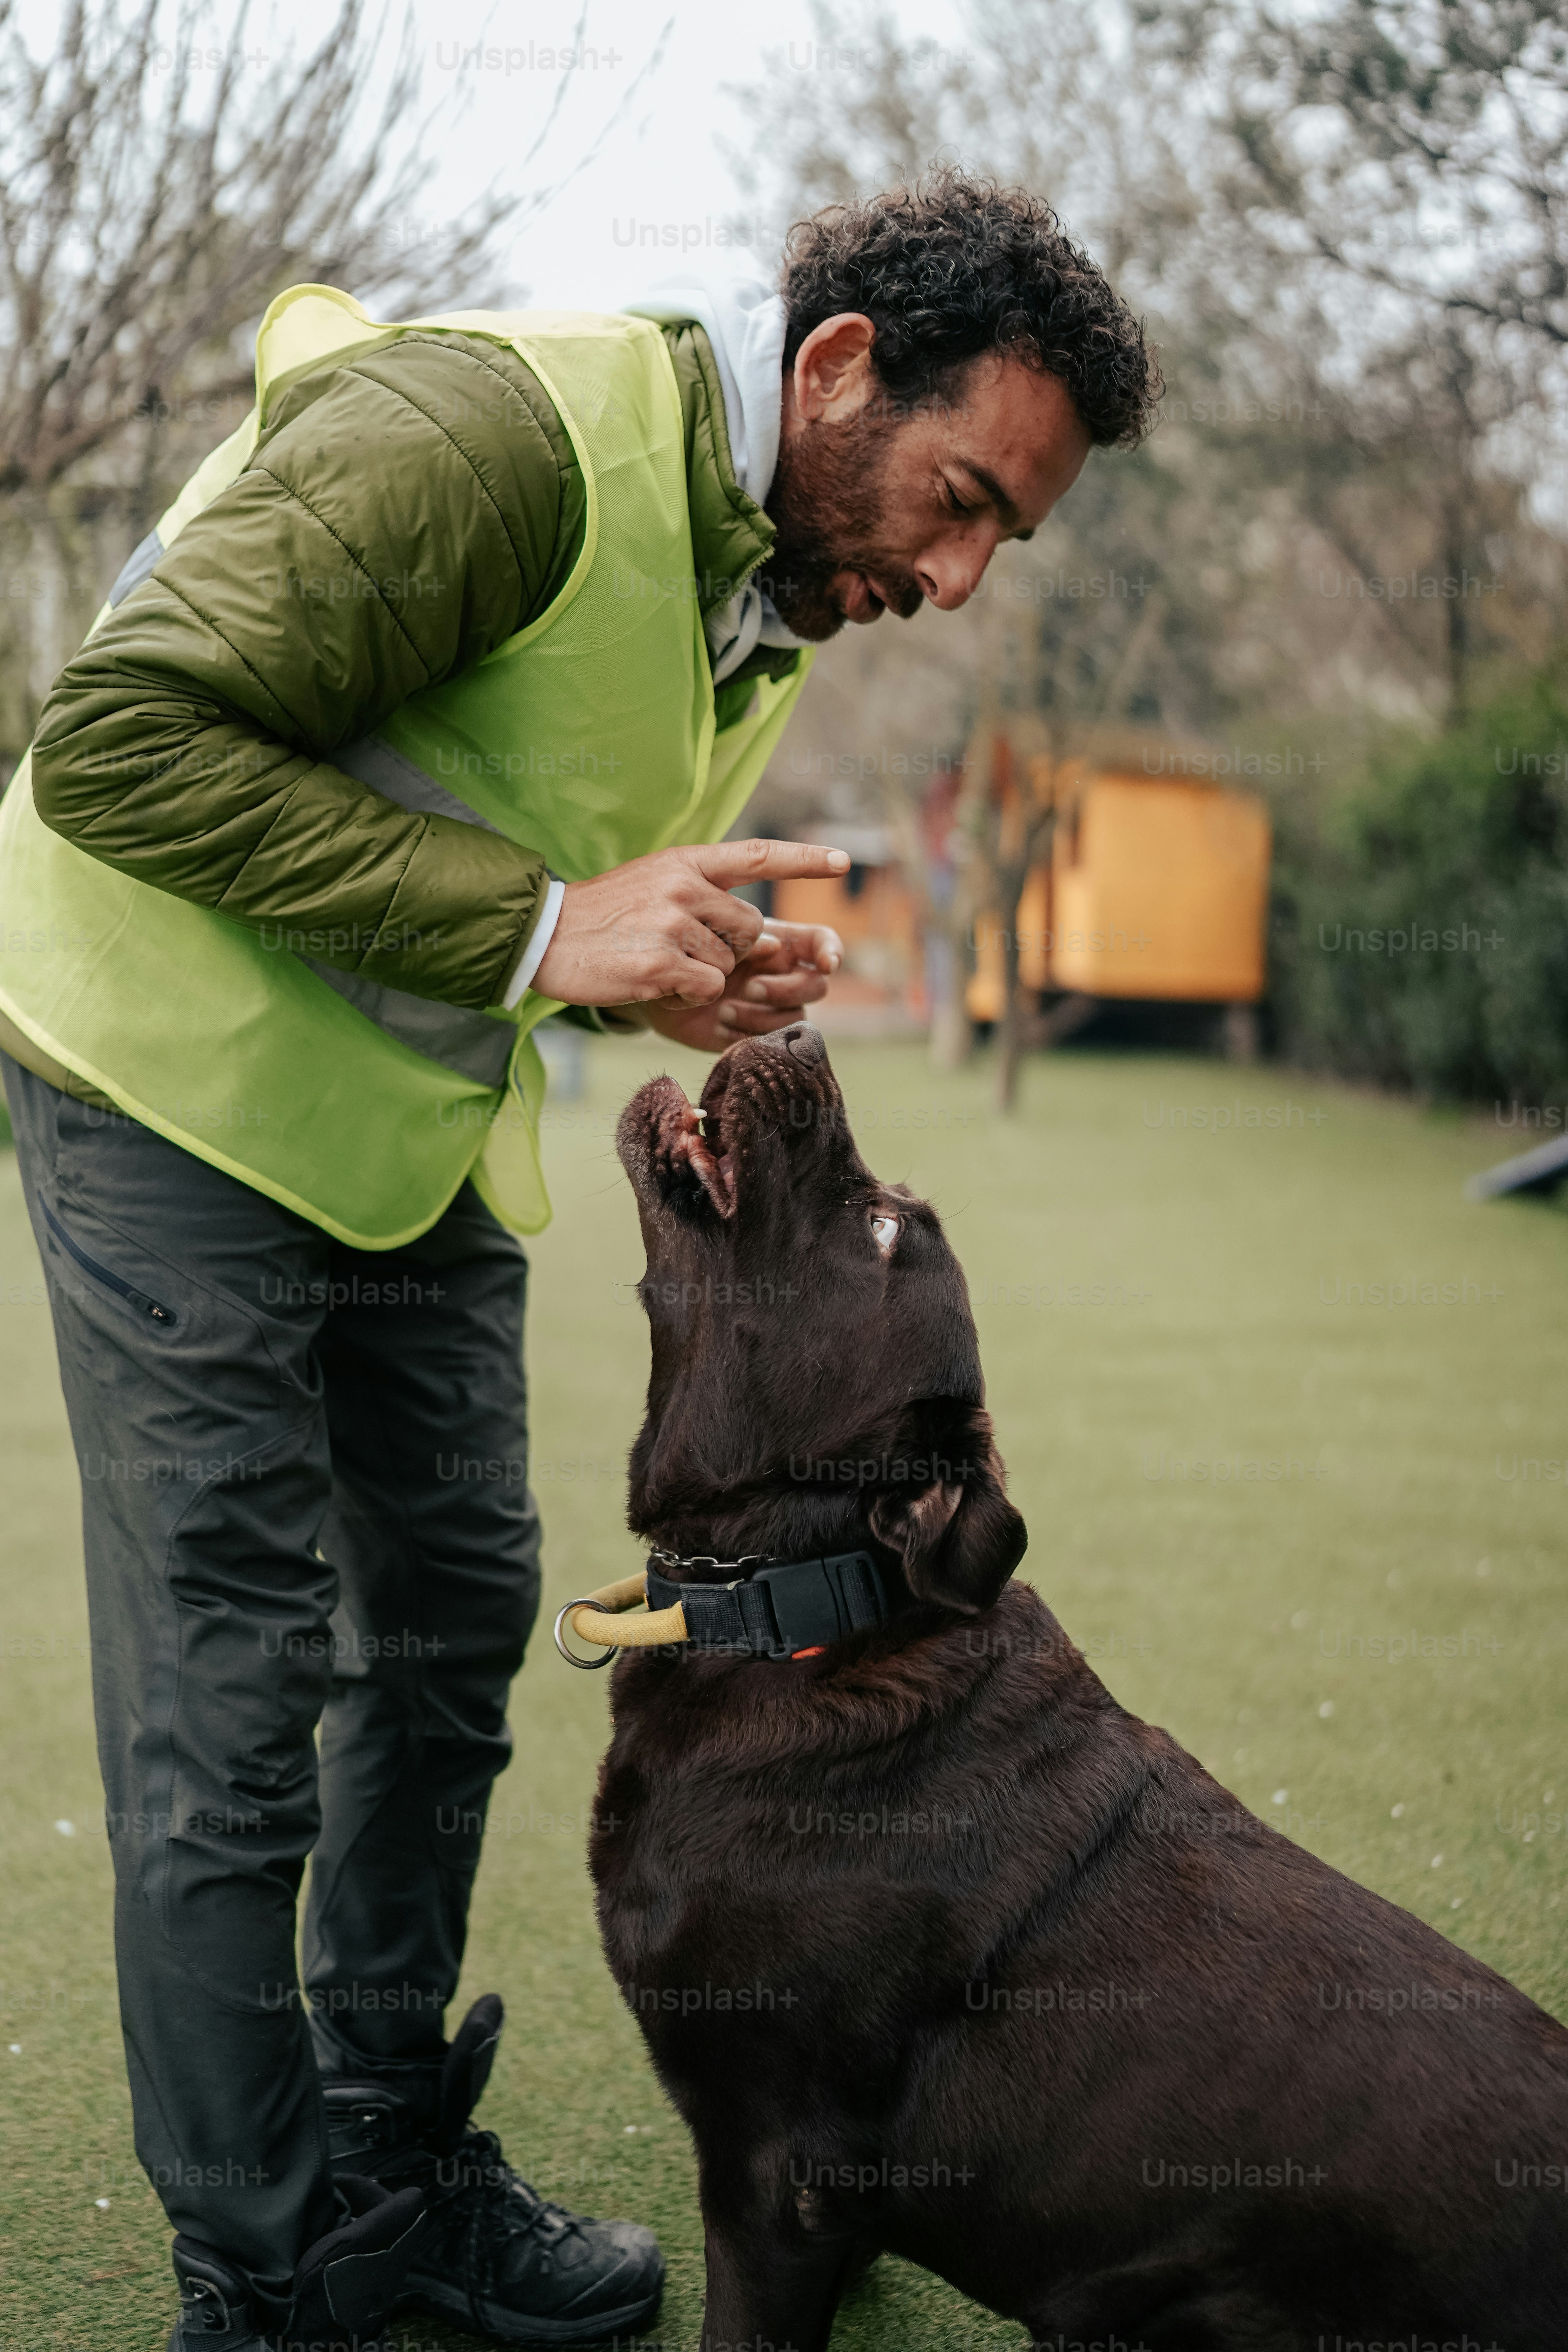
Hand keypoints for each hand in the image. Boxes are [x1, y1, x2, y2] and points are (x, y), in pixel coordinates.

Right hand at [533, 839, 848, 1007]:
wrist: (546, 935)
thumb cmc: (605, 914)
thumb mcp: (654, 882)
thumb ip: (702, 893)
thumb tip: (759, 929)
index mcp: (686, 861)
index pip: (758, 855)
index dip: (804, 860)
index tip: (843, 860)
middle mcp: (684, 886)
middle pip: (749, 930)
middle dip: (726, 949)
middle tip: (677, 946)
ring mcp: (673, 924)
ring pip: (727, 965)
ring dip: (700, 974)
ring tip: (655, 959)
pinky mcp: (661, 963)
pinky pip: (706, 988)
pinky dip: (686, 993)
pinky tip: (651, 979)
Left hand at [638, 919, 843, 1051]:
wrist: (654, 984)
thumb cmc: (682, 946)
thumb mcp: (709, 931)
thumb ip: (745, 937)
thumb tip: (774, 945)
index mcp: (779, 942)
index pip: (821, 942)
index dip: (831, 950)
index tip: (827, 961)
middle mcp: (782, 975)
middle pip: (816, 984)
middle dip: (787, 988)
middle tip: (751, 986)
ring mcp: (771, 1008)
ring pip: (797, 1016)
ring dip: (763, 1013)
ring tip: (726, 1008)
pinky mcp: (755, 1035)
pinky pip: (771, 1040)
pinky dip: (749, 1033)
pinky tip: (720, 1022)